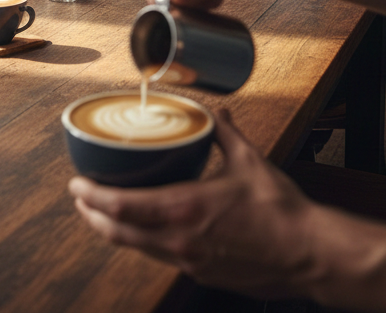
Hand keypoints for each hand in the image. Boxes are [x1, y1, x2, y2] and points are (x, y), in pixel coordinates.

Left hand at [69, 110, 319, 296]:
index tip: (75, 185)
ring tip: (102, 211)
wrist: (309, 256)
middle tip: (80, 197)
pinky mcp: (200, 273)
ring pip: (136, 248)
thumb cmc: (281, 211)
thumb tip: (214, 111)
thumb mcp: (248, 161)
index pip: (121, 207)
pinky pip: (160, 256)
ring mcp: (188, 261)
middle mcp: (179, 240)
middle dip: (92, 215)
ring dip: (113, 230)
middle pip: (117, 233)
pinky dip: (143, 241)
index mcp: (184, 209)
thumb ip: (224, 133)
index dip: (91, 197)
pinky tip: (146, 228)